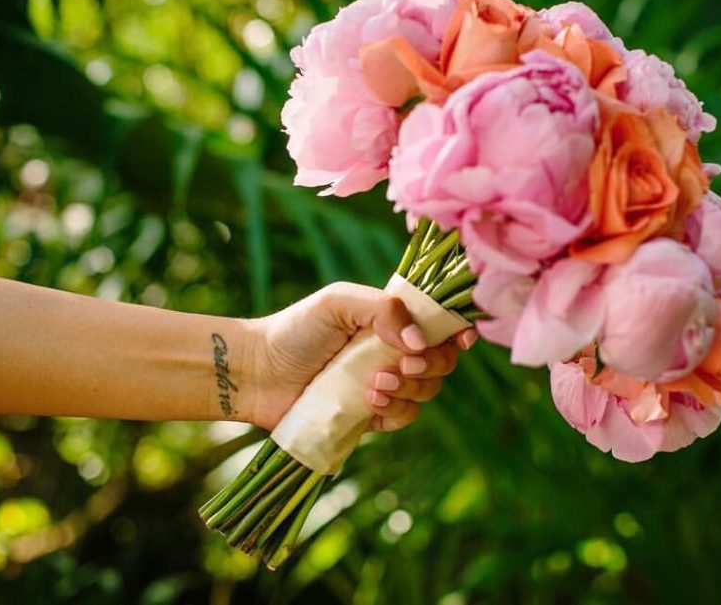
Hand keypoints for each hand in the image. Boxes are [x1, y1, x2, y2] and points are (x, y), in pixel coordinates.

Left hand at [239, 282, 476, 431]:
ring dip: (409, 390)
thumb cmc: (296, 330)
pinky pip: (404, 418)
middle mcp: (395, 351)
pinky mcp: (371, 416)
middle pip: (442, 361)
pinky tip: (369, 403)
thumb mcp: (338, 302)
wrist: (258, 373)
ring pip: (427, 392)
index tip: (461, 338)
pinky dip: (395, 412)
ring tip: (373, 384)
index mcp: (393, 320)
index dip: (458, 330)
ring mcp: (385, 385)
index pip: (440, 323)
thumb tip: (418, 340)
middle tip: (400, 365)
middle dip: (431, 365)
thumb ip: (383, 309)